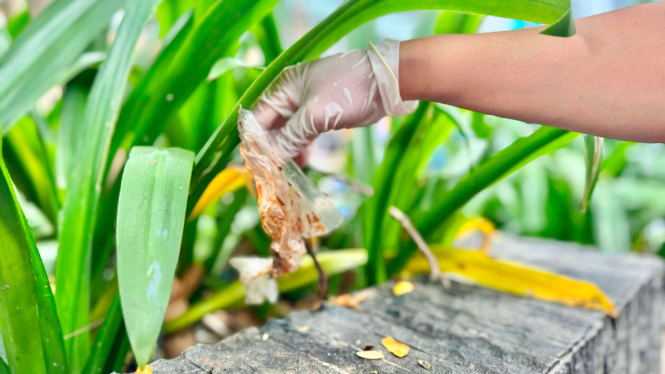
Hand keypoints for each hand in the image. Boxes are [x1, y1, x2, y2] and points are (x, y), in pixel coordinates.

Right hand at [252, 39, 417, 163]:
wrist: (385, 83)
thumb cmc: (348, 90)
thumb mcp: (315, 115)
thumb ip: (291, 137)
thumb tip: (271, 159)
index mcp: (283, 87)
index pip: (258, 117)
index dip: (254, 141)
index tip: (256, 165)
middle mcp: (291, 96)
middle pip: (271, 127)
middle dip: (269, 150)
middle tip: (269, 176)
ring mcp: (306, 107)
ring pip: (287, 134)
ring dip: (284, 153)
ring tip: (283, 176)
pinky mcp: (321, 117)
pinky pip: (303, 136)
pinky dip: (300, 150)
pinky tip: (299, 167)